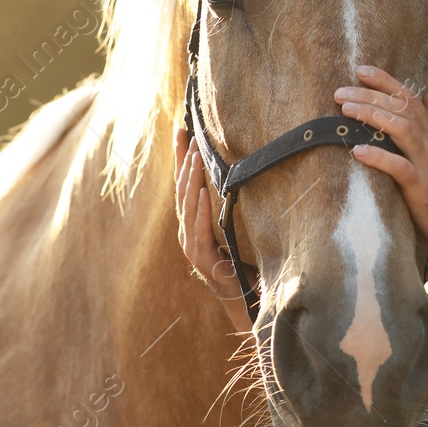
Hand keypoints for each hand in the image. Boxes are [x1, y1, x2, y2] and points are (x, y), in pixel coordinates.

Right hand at [173, 126, 253, 333]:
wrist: (244, 298)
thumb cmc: (243, 259)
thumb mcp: (237, 224)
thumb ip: (235, 202)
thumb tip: (246, 168)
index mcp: (193, 220)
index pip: (184, 181)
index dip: (181, 155)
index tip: (181, 127)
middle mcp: (187, 230)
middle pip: (181, 188)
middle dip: (184, 159)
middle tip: (188, 134)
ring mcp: (192, 245)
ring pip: (187, 206)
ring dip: (191, 180)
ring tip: (195, 156)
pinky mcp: (202, 259)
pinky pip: (199, 231)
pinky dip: (201, 211)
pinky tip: (204, 194)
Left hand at [334, 67, 427, 263]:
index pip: (411, 98)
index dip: (386, 82)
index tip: (361, 70)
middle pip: (401, 108)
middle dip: (370, 94)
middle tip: (341, 90)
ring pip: (399, 129)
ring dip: (371, 116)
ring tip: (345, 110)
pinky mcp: (422, 187)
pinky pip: (398, 167)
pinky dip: (377, 157)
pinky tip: (356, 151)